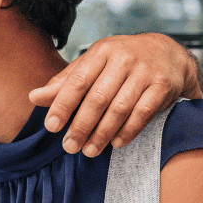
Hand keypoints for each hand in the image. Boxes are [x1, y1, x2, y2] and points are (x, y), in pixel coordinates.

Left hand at [30, 33, 200, 155]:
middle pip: (97, 98)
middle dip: (81, 126)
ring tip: (89, 150)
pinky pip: (142, 113)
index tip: (51, 127)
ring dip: (102, 134)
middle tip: (69, 146)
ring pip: (119, 109)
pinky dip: (127, 131)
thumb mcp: (92, 64)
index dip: (62, 105)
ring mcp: (145, 71)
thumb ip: (65, 82)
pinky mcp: (163, 85)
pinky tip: (115, 143)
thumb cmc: (121, 61)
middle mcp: (124, 58)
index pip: (77, 81)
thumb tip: (34, 97)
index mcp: (101, 51)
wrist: (168, 53)